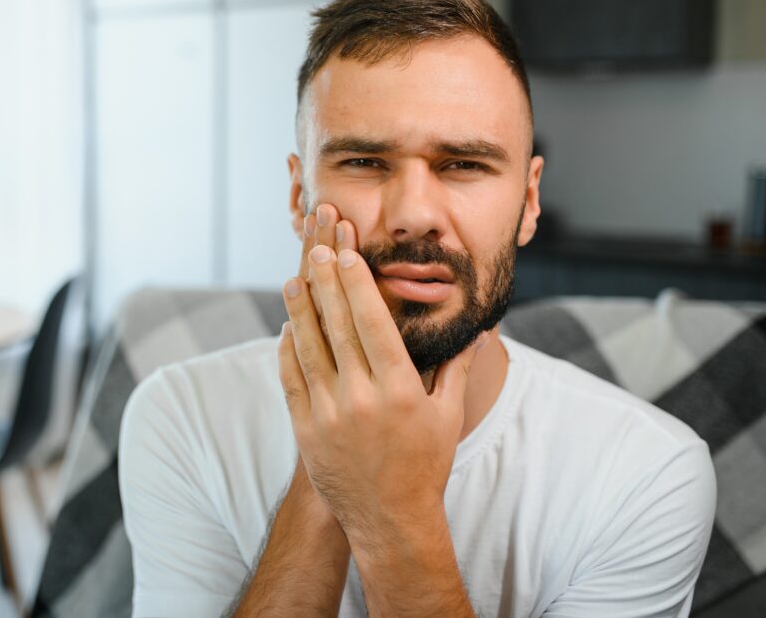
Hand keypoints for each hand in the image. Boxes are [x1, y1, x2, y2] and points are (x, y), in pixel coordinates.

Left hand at [278, 204, 486, 544]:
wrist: (388, 519)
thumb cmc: (424, 465)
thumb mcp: (447, 417)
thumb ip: (457, 369)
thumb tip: (477, 331)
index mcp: (401, 389)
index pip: (374, 323)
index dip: (358, 284)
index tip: (348, 254)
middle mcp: (363, 398)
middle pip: (339, 326)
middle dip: (326, 281)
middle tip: (316, 246)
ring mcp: (329, 414)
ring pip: (309, 347)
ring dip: (300, 308)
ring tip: (295, 276)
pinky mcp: (305, 429)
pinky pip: (291, 379)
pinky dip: (288, 349)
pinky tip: (288, 326)